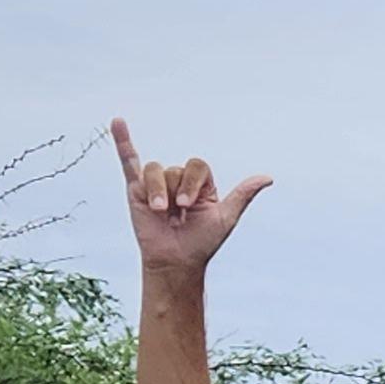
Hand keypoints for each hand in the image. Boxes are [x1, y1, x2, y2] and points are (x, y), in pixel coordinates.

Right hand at [114, 120, 270, 275]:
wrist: (176, 261)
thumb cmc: (202, 243)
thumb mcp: (226, 217)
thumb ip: (243, 195)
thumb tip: (267, 177)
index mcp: (200, 184)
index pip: (197, 166)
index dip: (194, 182)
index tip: (191, 205)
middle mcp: (178, 181)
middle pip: (175, 169)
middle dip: (177, 191)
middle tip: (178, 212)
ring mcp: (156, 184)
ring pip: (155, 170)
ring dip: (158, 191)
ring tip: (160, 211)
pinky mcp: (136, 190)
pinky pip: (128, 160)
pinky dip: (122, 141)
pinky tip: (117, 122)